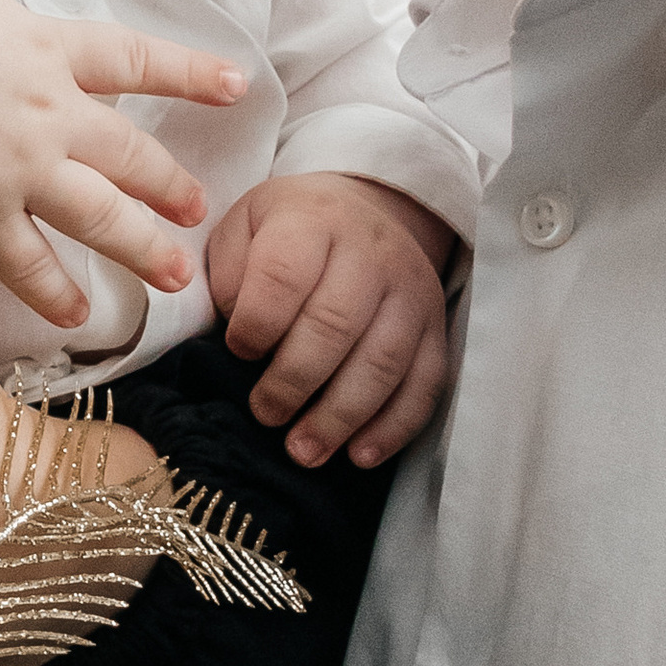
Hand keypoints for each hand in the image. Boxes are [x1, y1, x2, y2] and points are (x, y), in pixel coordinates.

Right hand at [0, 0, 246, 328]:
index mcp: (44, 47)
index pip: (134, 59)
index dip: (189, 72)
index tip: (236, 85)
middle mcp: (49, 112)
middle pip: (131, 151)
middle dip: (170, 182)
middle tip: (199, 206)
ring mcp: (19, 170)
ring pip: (102, 215)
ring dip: (144, 247)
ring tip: (176, 273)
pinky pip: (28, 265)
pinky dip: (55, 293)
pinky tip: (78, 315)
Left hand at [209, 173, 452, 467]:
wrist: (360, 211)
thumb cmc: (285, 230)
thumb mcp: (243, 226)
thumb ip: (229, 269)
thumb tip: (234, 322)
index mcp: (312, 220)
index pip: (285, 274)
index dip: (258, 322)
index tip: (237, 352)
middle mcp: (370, 253)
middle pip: (336, 325)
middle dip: (295, 381)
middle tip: (265, 414)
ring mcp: (410, 291)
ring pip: (383, 361)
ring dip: (341, 415)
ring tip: (303, 451)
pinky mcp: (436, 327)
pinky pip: (425, 383)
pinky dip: (393, 426)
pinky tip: (359, 455)